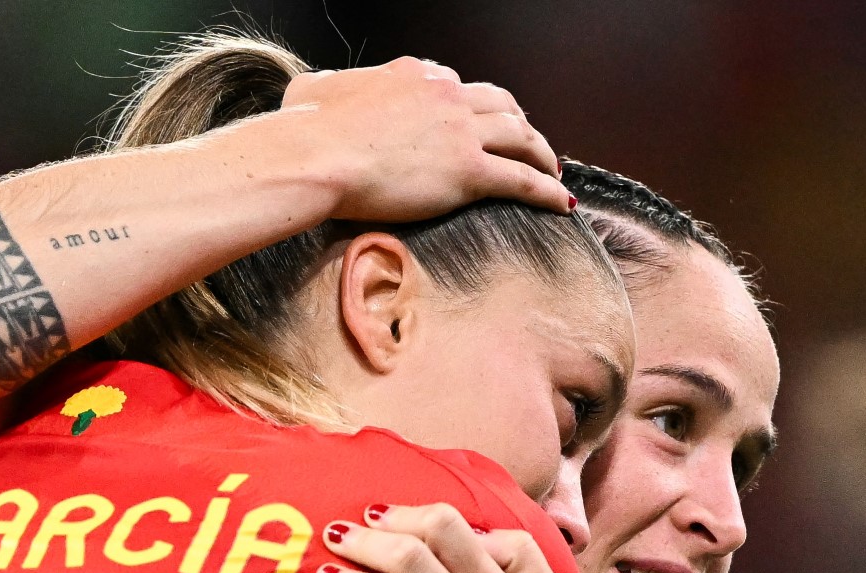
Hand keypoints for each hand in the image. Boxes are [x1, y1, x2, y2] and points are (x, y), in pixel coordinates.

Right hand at [278, 58, 568, 221]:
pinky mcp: (468, 170)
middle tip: (529, 143)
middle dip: (519, 122)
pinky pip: (521, 179)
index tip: (479, 120)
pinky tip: (560, 204)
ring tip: (553, 172)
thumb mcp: (312, 89)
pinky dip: (546, 190)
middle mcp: (444, 95)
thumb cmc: (305, 128)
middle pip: (500, 104)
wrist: (316, 154)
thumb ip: (324, 88)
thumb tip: (312, 90)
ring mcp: (460, 131)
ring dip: (542, 153)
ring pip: (521, 136)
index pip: (454, 84)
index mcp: (412, 75)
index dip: (472, 104)